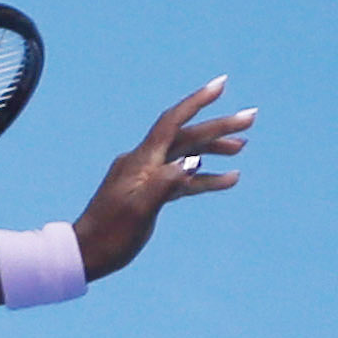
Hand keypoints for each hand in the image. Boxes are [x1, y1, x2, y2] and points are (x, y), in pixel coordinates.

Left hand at [70, 80, 252, 278]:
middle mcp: (144, 162)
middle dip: (218, 127)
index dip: (197, 102)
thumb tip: (193, 161)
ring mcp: (146, 176)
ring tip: (242, 148)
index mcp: (141, 161)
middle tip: (250, 119)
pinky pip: (181, 178)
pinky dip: (204, 177)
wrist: (86, 254)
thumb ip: (166, 183)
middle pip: (186, 136)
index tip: (222, 84)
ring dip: (214, 150)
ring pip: (185, 155)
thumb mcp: (140, 210)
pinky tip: (227, 179)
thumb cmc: (111, 235)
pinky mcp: (149, 192)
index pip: (172, 122)